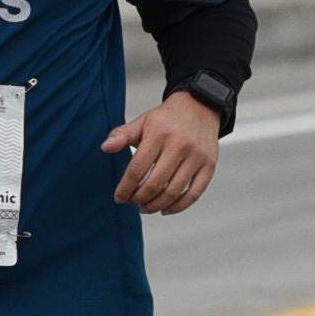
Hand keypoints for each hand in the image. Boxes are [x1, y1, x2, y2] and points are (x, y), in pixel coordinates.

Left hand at [105, 91, 221, 213]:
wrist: (199, 106)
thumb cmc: (168, 118)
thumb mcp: (142, 121)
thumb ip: (122, 134)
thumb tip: (105, 147)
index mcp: (159, 134)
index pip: (137, 169)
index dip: (125, 188)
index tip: (119, 197)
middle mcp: (179, 145)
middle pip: (155, 184)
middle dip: (139, 198)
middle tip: (132, 202)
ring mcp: (196, 157)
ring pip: (173, 192)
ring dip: (155, 205)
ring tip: (145, 207)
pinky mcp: (209, 165)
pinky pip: (194, 193)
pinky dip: (178, 206)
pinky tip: (165, 208)